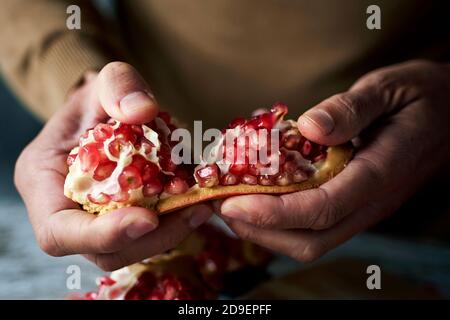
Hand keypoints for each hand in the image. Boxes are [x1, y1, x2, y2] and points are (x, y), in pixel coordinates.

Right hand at [15, 62, 211, 270]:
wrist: (109, 111)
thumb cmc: (99, 97)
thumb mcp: (105, 81)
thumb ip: (119, 86)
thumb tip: (143, 110)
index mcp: (43, 183)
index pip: (60, 232)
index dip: (103, 235)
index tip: (147, 219)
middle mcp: (67, 212)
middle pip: (103, 250)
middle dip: (150, 239)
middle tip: (193, 211)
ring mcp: (97, 220)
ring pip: (131, 248)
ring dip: (169, 234)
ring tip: (201, 206)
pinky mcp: (123, 219)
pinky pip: (148, 234)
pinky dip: (174, 222)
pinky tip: (198, 201)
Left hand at [217, 60, 449, 261]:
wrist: (449, 114)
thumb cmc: (420, 97)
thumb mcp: (389, 89)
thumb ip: (352, 109)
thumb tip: (309, 126)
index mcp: (380, 174)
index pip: (322, 209)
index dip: (273, 211)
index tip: (232, 201)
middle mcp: (370, 203)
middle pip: (311, 240)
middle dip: (261, 230)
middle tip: (222, 205)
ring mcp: (362, 209)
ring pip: (311, 242)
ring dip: (266, 231)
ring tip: (231, 205)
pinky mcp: (354, 206)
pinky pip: (314, 228)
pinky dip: (279, 222)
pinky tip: (257, 198)